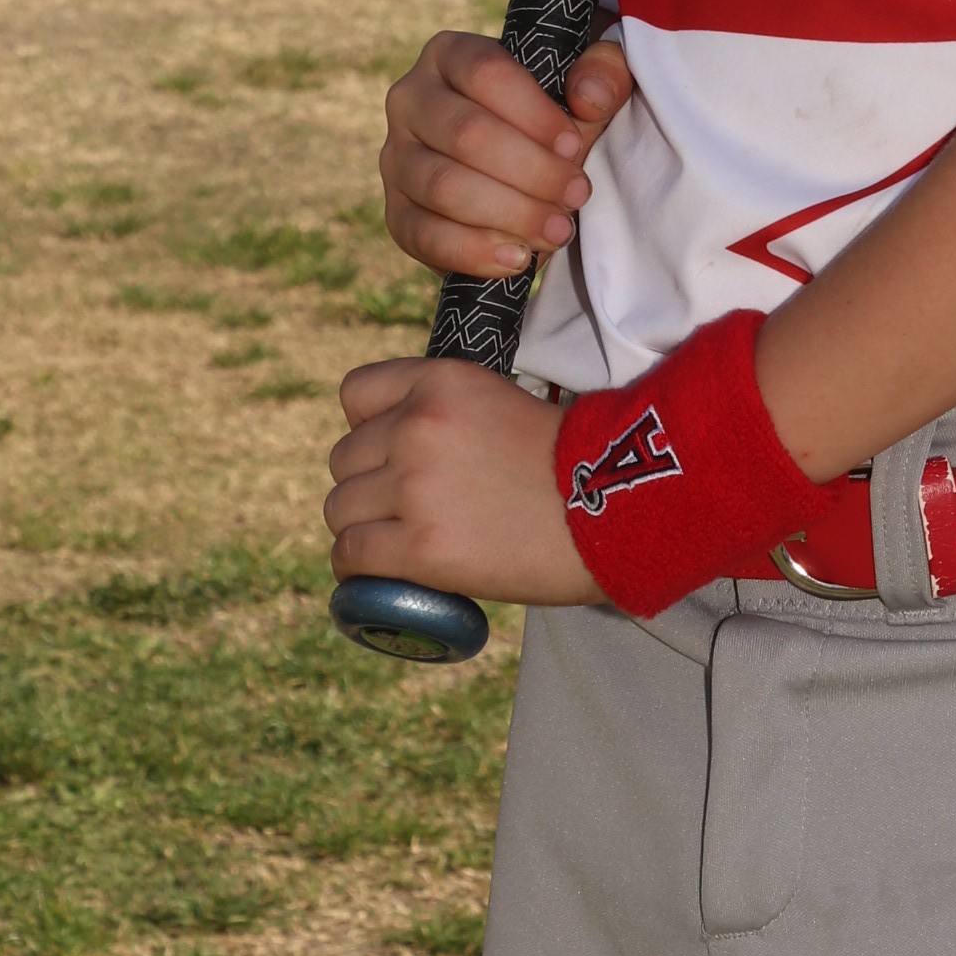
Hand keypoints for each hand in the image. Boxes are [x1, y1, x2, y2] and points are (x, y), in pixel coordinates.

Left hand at [326, 357, 603, 607]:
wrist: (617, 513)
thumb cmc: (570, 466)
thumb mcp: (500, 405)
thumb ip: (446, 416)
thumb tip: (395, 451)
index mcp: (442, 381)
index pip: (356, 393)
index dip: (369, 428)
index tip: (392, 454)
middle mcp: (418, 425)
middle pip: (344, 459)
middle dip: (369, 484)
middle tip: (407, 509)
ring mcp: (414, 486)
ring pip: (339, 509)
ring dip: (363, 528)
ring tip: (399, 545)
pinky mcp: (419, 546)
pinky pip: (350, 555)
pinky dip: (359, 570)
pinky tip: (384, 575)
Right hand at [381, 28, 635, 279]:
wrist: (523, 171)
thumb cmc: (554, 120)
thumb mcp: (589, 84)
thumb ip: (604, 74)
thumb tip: (587, 97)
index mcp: (450, 55)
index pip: (485, 73)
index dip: (535, 114)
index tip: (575, 147)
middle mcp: (410, 99)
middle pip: (465, 132)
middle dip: (531, 171)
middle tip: (576, 195)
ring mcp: (395, 158)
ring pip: (443, 186)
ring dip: (509, 213)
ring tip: (558, 230)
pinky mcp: (396, 212)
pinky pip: (423, 236)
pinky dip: (473, 251)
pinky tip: (518, 258)